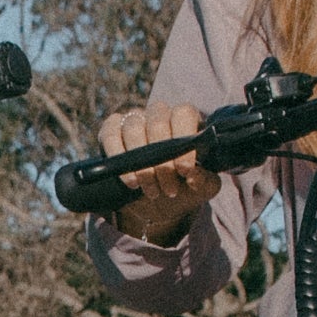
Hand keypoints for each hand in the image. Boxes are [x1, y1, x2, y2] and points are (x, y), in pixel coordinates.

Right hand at [95, 99, 216, 244]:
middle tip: (169, 189)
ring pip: (134, 129)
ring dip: (142, 166)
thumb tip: (193, 175)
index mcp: (186, 119)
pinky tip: (132, 181)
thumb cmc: (183, 187)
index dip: (183, 139)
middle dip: (163, 162)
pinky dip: (119, 158)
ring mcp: (135, 119)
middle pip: (157, 124)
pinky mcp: (112, 129)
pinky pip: (111, 134)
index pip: (183, 114)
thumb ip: (205, 181)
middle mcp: (160, 113)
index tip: (185, 171)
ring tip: (152, 191)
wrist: (157, 203)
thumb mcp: (203, 188)